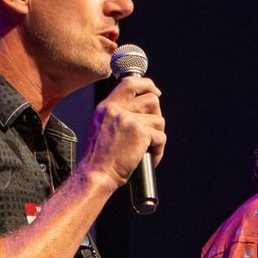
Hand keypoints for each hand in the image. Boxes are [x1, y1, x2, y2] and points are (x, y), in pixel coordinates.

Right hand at [79, 75, 164, 191]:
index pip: (130, 83)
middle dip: (156, 116)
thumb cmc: (100, 157)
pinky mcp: (140, 133)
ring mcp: (129, 120)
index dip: (147, 85)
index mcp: (106, 106)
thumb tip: (143, 108)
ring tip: (146, 148)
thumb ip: (117, 114)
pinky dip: (158, 151)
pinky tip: (148, 157)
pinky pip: (161, 137)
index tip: (155, 92)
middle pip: (152, 100)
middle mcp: (117, 110)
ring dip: (157, 136)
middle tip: (150, 131)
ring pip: (159, 121)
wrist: (96, 174)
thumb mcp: (101, 127)